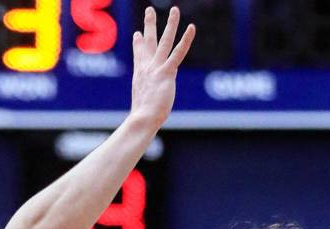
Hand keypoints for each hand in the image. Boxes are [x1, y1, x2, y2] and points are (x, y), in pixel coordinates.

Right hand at [130, 6, 195, 128]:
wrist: (142, 118)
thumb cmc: (142, 116)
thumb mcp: (141, 103)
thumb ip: (144, 97)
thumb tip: (140, 107)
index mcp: (140, 74)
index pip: (139, 54)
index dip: (138, 43)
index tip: (137, 34)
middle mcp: (147, 67)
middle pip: (149, 41)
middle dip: (149, 24)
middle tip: (149, 10)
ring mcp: (157, 68)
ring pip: (165, 40)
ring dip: (170, 24)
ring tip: (175, 9)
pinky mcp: (167, 72)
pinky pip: (178, 52)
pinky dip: (185, 39)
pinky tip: (191, 28)